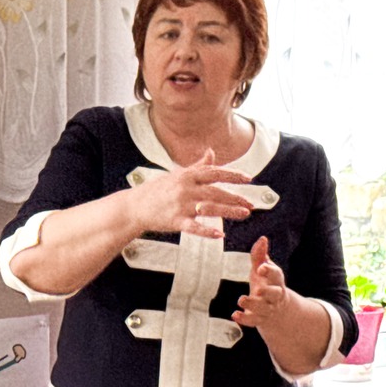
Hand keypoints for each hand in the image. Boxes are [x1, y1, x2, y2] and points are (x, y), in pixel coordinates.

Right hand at [128, 148, 255, 238]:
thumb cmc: (156, 190)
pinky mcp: (174, 221)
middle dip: (235, 197)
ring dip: (228, 212)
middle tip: (251, 203)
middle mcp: (185, 189)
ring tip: (243, 214)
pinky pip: (193, 227)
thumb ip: (197, 165)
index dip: (233, 175)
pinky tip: (219, 235)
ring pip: (209, 208)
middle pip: (216, 192)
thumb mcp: (177, 174)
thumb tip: (211, 152)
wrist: (135, 206)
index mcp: (187, 176)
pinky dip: (206, 231)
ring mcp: (180, 205)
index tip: (248, 179)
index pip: (214, 173)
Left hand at [229, 237, 290, 330]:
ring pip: (263, 308)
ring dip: (252, 305)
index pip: (276, 275)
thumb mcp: (262, 269)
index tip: (261, 267)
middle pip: (275, 294)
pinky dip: (244, 319)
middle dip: (267, 292)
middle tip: (257, 289)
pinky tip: (234, 315)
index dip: (270, 270)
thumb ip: (260, 255)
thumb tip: (263, 238)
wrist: (277, 310)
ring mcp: (267, 308)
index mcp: (276, 281)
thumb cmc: (266, 283)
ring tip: (241, 299)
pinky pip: (253, 321)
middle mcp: (274, 295)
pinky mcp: (259, 319)